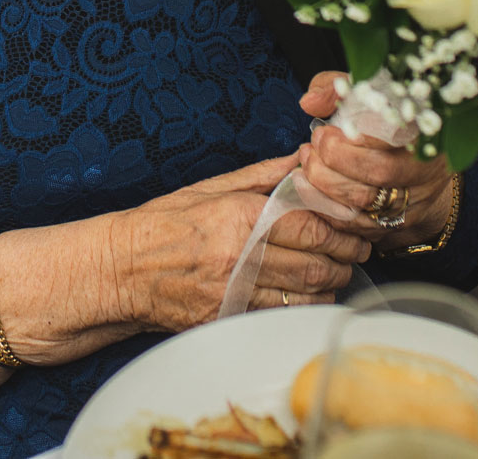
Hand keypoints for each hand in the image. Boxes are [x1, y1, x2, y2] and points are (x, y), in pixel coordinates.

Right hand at [111, 154, 371, 332]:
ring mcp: (233, 292)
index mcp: (238, 217)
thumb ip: (262, 175)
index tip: (355, 225)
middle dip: (345, 257)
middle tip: (356, 249)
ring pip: (306, 294)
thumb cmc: (163, 225)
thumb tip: (302, 158)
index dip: (342, 227)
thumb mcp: (209, 188)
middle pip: (317, 263)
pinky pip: (282, 315)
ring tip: (336, 270)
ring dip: (331, 284)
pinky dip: (304, 306)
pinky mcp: (228, 318)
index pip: (311, 225)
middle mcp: (239, 256)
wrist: (121, 270)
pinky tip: (308, 294)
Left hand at [297, 73, 456, 252]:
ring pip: (366, 204)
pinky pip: (357, 226)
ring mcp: (413, 202)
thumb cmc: (387, 120)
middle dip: (334, 160)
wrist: (419, 159)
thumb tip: (309, 102)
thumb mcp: (366, 93)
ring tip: (307, 164)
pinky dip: (328, 210)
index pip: (394, 136)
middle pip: (379, 173)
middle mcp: (426, 171)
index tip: (326, 130)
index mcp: (425, 132)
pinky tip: (310, 190)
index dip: (355, 136)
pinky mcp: (396, 224)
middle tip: (312, 147)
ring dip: (324, 185)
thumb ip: (337, 88)